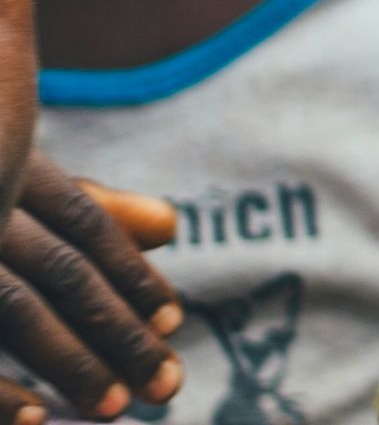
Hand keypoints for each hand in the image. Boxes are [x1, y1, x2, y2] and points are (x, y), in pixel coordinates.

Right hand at [0, 152, 180, 423]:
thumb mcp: (10, 185)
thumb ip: (87, 206)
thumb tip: (171, 224)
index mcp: (0, 166)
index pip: (81, 221)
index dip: (130, 273)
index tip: (174, 322)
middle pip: (63, 271)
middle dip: (120, 332)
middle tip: (169, 387)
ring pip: (17, 308)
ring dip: (71, 362)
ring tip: (117, 410)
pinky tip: (34, 417)